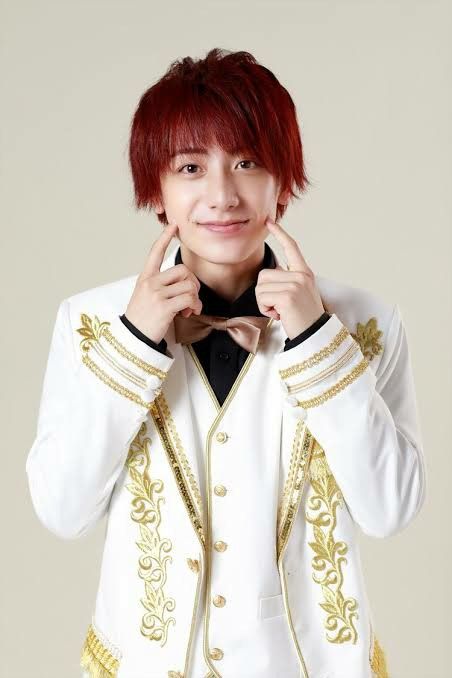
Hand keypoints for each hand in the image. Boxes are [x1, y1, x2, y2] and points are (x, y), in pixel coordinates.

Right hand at [124, 222, 202, 343]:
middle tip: (190, 298)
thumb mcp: (147, 297)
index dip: (165, 237)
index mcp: (145, 278)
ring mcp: (156, 294)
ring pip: (189, 285)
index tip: (174, 225)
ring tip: (189, 309)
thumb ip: (163, 287)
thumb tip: (187, 286)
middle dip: (193, 284)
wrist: (132, 339)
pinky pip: (189, 298)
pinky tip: (189, 313)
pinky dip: (195, 306)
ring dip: (195, 298)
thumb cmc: (143, 320)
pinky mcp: (164, 306)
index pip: (154, 253)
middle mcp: (150, 283)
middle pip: (183, 270)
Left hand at [255, 216, 324, 339]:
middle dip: (264, 293)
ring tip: (281, 311)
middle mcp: (301, 275)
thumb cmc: (304, 319)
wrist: (315, 336)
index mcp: (304, 273)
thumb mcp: (299, 295)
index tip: (270, 221)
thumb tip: (268, 278)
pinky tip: (280, 315)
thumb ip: (287, 282)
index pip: (292, 248)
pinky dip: (265, 310)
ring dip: (264, 303)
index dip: (280, 234)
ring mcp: (295, 284)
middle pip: (263, 275)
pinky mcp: (287, 296)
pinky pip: (262, 298)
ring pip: (260, 287)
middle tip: (279, 307)